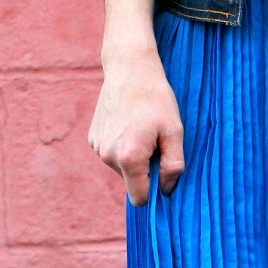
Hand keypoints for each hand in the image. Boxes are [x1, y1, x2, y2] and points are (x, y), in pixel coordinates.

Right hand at [88, 0, 184, 206]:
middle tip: (154, 141)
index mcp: (129, 158)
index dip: (153, 192)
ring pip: (121, 168)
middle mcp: (108, 156)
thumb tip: (166, 191)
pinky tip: (128, 124)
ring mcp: (97, 147)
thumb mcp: (174, 132)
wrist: (129, 68)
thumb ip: (174, 166)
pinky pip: (112, 154)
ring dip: (133, 157)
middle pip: (131, 181)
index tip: (162, 174)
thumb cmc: (156, 99)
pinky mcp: (92, 138)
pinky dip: (122, 146)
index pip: (140, 199)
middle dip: (145, 169)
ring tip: (141, 129)